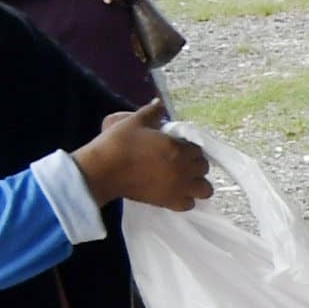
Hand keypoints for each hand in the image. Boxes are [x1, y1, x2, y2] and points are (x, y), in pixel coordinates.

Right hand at [78, 98, 211, 210]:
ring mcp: (178, 188)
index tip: (179, 147)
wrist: (103, 170)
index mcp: (178, 149)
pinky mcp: (168, 202)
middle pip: (204, 168)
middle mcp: (183, 169)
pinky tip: (175, 191)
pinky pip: (189, 204)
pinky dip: (186, 199)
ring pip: (205, 189)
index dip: (189, 147)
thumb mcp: (136, 121)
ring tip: (183, 178)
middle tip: (180, 160)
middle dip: (195, 163)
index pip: (198, 149)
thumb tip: (161, 103)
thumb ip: (153, 112)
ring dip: (197, 183)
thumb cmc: (119, 143)